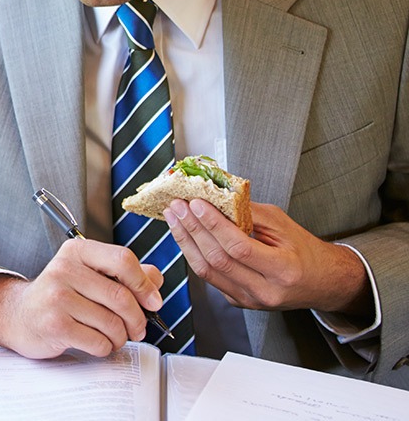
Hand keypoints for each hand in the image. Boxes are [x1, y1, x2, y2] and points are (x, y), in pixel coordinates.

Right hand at [0, 238, 163, 358]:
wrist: (20, 315)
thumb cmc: (60, 296)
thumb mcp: (89, 275)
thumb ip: (124, 274)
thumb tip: (154, 279)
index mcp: (77, 252)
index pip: (123, 259)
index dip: (144, 284)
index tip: (153, 302)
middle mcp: (65, 269)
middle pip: (121, 296)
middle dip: (137, 319)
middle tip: (137, 328)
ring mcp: (57, 296)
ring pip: (112, 323)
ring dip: (121, 337)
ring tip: (112, 336)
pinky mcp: (54, 324)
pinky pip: (98, 342)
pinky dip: (104, 348)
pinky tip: (95, 342)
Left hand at [164, 199, 371, 315]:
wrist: (321, 283)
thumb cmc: (305, 252)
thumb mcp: (284, 225)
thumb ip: (250, 212)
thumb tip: (216, 196)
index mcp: (283, 270)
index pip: (239, 247)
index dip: (213, 224)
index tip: (196, 203)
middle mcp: (265, 290)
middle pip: (218, 260)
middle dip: (193, 229)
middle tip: (177, 206)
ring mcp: (249, 300)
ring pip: (207, 271)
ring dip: (185, 241)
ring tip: (174, 217)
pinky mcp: (238, 301)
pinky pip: (209, 277)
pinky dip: (194, 253)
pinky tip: (185, 235)